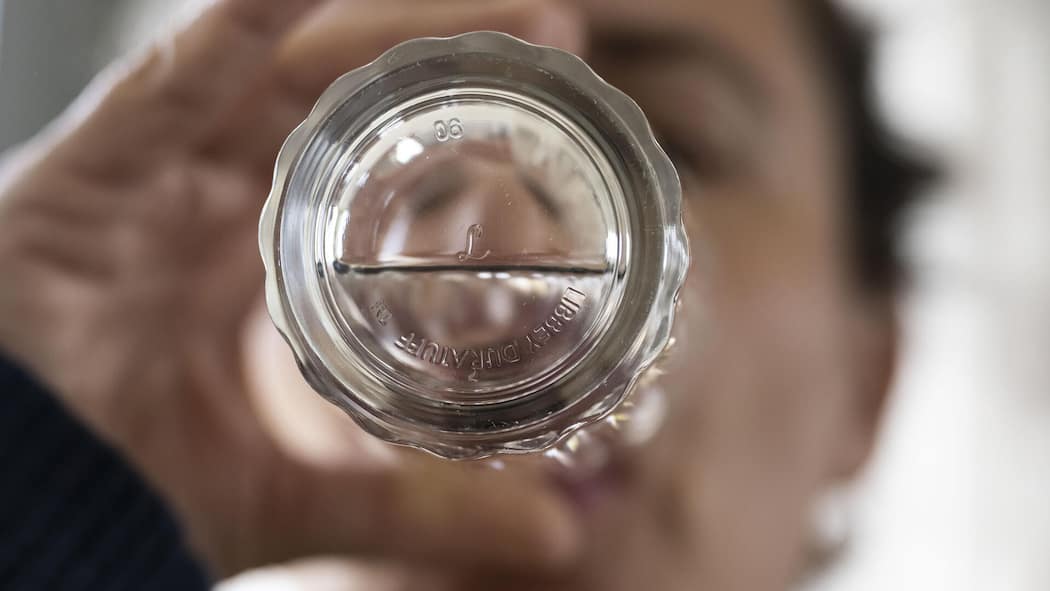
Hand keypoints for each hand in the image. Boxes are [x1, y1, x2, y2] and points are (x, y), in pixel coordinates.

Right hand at [0, 0, 583, 577]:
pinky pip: (162, 88)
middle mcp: (207, 201)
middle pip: (339, 103)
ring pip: (271, 74)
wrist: (9, 525)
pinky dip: (230, 29)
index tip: (558, 106)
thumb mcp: (294, 497)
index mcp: (257, 260)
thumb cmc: (121, 493)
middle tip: (556, 36)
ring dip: (376, 31)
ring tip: (491, 6)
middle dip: (441, 62)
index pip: (371, 165)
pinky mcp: (84, 178)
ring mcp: (147, 180)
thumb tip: (554, 539)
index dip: (460, 130)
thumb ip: (414, 509)